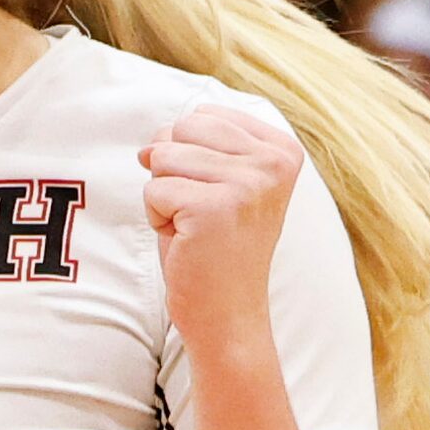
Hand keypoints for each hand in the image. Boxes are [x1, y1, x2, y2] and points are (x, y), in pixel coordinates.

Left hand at [140, 106, 303, 355]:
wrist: (229, 314)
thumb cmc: (217, 247)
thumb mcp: (219, 182)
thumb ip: (196, 145)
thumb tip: (149, 145)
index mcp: (281, 149)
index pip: (204, 115)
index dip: (190, 155)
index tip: (217, 196)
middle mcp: (273, 162)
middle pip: (182, 129)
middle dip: (174, 171)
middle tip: (200, 213)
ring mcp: (247, 183)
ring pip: (163, 156)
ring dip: (165, 195)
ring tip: (194, 227)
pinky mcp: (214, 208)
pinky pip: (153, 189)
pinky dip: (157, 218)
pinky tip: (187, 241)